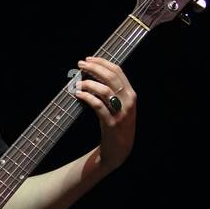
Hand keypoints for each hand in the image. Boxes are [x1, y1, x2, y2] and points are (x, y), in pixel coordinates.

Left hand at [73, 56, 136, 170]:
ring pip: (105, 90)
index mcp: (131, 94)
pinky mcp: (111, 123)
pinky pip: (98, 106)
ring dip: (89, 83)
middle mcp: (128, 101)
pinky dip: (87, 97)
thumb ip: (114, 91)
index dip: (102, 62)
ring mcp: (121, 113)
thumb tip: (95, 73)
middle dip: (94, 68)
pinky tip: (78, 94)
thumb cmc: (117, 125)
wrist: (120, 149)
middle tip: (80, 64)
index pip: (117, 71)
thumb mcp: (121, 106)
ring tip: (78, 82)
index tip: (89, 59)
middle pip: (111, 77)